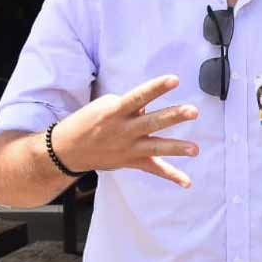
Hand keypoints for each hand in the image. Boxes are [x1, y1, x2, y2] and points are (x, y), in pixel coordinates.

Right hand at [50, 74, 197, 186]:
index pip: (138, 97)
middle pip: (152, 122)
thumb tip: (150, 107)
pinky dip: (171, 175)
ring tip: (195, 149)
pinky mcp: (132, 161)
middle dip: (173, 117)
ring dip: (176, 148)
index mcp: (115, 111)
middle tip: (193, 111)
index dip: (156, 88)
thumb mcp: (105, 106)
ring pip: (155, 147)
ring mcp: (129, 148)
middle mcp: (124, 130)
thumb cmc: (89, 122)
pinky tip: (187, 182)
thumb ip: (130, 106)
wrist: (66, 150)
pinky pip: (153, 169)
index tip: (174, 79)